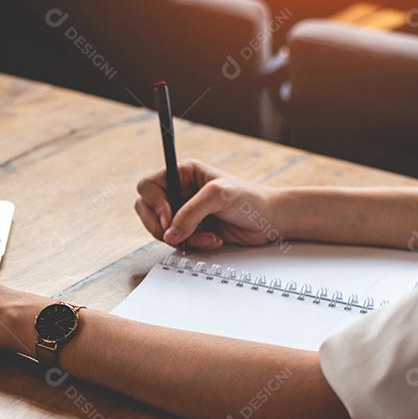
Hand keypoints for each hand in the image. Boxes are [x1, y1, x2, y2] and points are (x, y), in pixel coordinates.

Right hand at [135, 159, 283, 249]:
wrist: (270, 220)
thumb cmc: (250, 198)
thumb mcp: (217, 196)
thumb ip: (190, 212)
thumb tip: (170, 232)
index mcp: (182, 174)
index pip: (148, 187)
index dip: (154, 205)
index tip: (169, 219)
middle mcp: (179, 192)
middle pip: (147, 211)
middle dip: (162, 226)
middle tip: (177, 235)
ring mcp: (184, 213)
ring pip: (162, 230)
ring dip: (182, 238)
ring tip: (206, 235)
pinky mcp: (191, 230)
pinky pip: (178, 242)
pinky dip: (193, 244)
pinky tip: (212, 239)